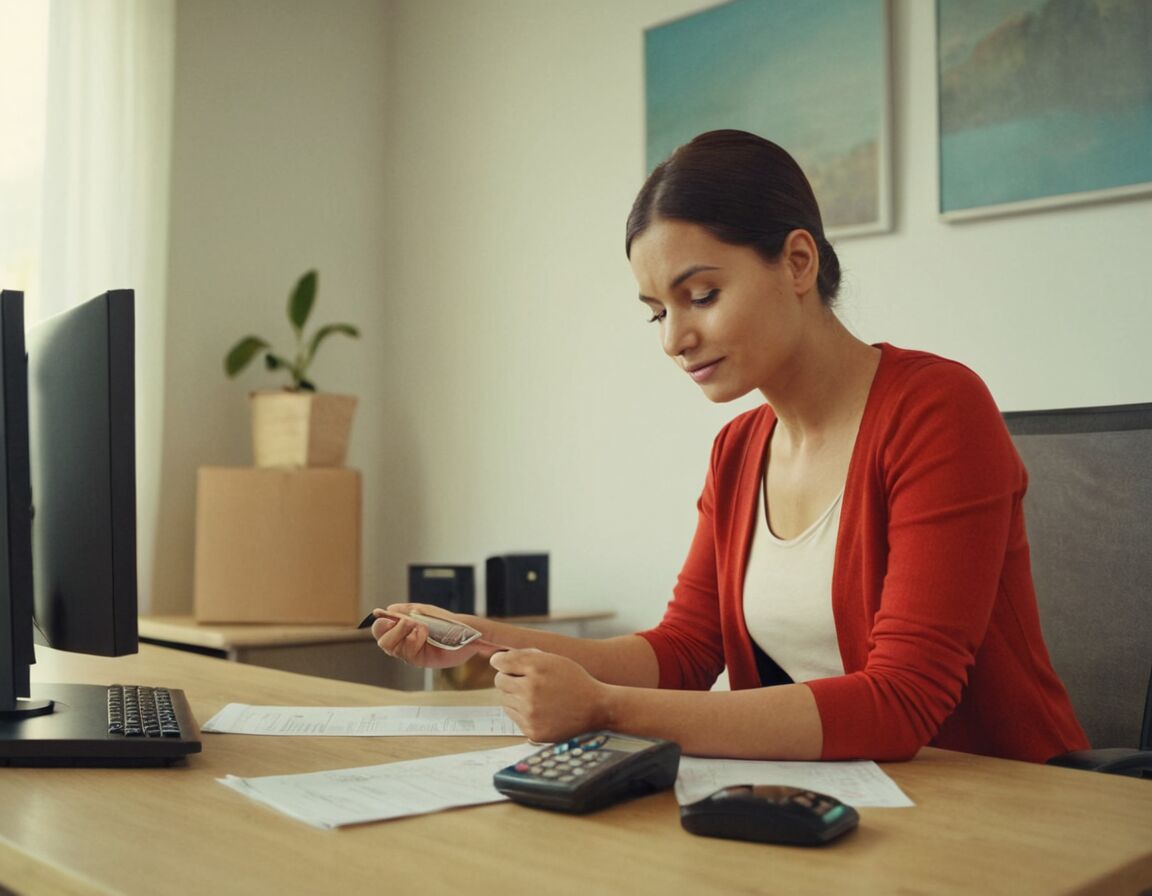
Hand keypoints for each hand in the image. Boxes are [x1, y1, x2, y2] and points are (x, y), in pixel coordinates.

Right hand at [368, 603, 493, 668]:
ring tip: (420, 626)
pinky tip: (424, 635)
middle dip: (392, 631)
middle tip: (407, 622)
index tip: (387, 618)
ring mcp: (410, 652)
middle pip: (382, 641)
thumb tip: (388, 609)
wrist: (465, 633)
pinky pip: (408, 654)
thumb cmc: (445, 621)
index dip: (380, 624)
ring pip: (393, 648)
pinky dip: (414, 641)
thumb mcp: (423, 611)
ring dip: (404, 633)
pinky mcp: (419, 660)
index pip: (380, 628)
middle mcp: (402, 641)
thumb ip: (405, 610)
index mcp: (400, 628)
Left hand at [490, 649, 609, 742]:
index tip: (505, 665)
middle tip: (525, 681)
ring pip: (504, 700)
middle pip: (499, 681)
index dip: (501, 662)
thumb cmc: (574, 681)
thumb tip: (497, 660)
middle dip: (509, 679)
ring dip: (514, 696)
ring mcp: (530, 713)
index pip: (500, 662)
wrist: (596, 708)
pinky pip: (513, 716)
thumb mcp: (554, 660)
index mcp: (536, 668)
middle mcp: (530, 690)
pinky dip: (521, 712)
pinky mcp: (532, 730)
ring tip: (535, 696)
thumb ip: (526, 656)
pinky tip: (539, 709)